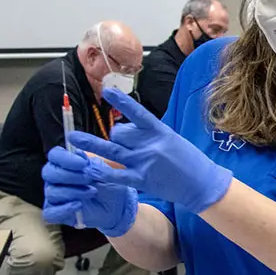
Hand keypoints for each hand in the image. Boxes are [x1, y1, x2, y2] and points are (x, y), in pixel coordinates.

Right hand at [42, 147, 137, 236]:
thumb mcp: (105, 172)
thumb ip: (92, 165)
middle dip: (69, 175)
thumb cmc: (109, 185)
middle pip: (48, 173)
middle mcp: (56, 179)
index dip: (64, 158)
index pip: (54, 155)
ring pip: (51, 192)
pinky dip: (64, 209)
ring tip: (92, 192)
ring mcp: (55, 196)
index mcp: (66, 164)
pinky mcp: (57, 213)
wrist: (117, 206)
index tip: (82, 163)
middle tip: (88, 179)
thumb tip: (78, 154)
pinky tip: (79, 205)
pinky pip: (50, 213)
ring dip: (73, 192)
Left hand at [68, 88, 232, 213]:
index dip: (121, 101)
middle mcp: (150, 144)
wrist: (201, 183)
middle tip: (119, 142)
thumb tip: (126, 130)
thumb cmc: (189, 160)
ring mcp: (145, 162)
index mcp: (160, 131)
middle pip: (119, 133)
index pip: (137, 112)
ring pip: (112, 150)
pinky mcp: (142, 179)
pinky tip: (89, 168)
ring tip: (74, 139)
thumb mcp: (172, 140)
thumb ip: (150, 135)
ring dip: (91, 144)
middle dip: (115, 136)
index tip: (106, 91)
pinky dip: (101, 172)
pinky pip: (116, 175)